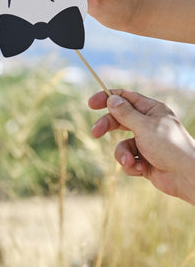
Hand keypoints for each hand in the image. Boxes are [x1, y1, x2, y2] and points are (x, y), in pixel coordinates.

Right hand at [89, 89, 194, 203]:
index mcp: (151, 110)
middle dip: (107, 127)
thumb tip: (111, 99)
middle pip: (119, 120)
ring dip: (123, 153)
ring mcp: (146, 143)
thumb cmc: (170, 147)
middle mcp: (148, 124)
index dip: (107, 98)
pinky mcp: (144, 160)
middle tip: (95, 132)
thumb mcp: (144, 126)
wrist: (188, 177)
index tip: (91, 104)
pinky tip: (141, 169)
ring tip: (130, 161)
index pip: (125, 98)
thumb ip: (125, 113)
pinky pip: (128, 159)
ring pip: (122, 143)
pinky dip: (131, 165)